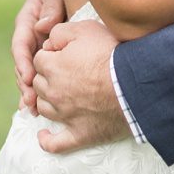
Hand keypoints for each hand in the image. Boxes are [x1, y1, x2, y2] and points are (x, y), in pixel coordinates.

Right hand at [11, 0, 67, 112]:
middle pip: (23, 63)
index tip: (29, 76)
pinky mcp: (47, 56)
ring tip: (32, 108)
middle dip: (25, 83)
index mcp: (26, 21)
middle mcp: (29, 37)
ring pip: (30, 72)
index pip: (21, 44)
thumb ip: (52, 6)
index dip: (23, 61)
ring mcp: (37, 48)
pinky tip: (38, 107)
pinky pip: (41, 73)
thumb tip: (43, 26)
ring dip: (29, 90)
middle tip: (30, 100)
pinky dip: (39, 89)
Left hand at [32, 19, 131, 153]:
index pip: (39, 60)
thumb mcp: (87, 29)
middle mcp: (52, 93)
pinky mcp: (78, 134)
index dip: (52, 54)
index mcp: (52, 68)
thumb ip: (60, 31)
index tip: (68, 53)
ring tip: (62, 95)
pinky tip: (44, 135)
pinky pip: (54, 143)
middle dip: (48, 76)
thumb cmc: (113, 54)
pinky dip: (47, 140)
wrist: (135, 84)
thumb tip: (47, 41)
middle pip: (38, 84)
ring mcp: (64, 116)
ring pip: (43, 108)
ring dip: (48, 100)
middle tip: (70, 71)